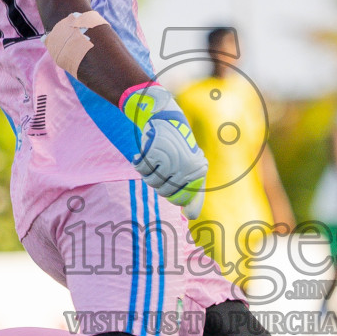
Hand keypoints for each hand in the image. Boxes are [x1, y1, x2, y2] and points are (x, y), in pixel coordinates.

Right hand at [121, 83, 207, 205]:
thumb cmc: (179, 147)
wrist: (166, 118)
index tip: (167, 180)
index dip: (169, 193)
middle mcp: (187, 167)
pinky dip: (139, 163)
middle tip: (159, 167)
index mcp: (198, 171)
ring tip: (152, 159)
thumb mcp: (191, 169)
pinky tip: (142, 154)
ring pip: (151, 182)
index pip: (179, 198)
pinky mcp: (155, 152)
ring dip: (147, 173)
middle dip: (157, 182)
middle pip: (163, 191)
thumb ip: (193, 194)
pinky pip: (141, 170)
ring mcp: (171, 160)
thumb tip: (191, 217)